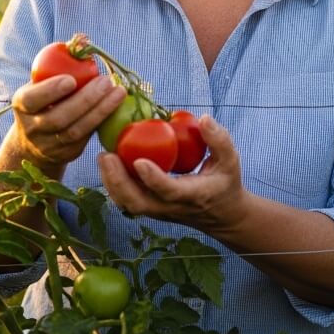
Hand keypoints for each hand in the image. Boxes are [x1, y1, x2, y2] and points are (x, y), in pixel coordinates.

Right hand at [4, 74, 123, 172]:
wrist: (34, 140)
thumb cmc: (44, 98)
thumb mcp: (43, 81)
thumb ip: (59, 62)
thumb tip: (84, 38)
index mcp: (22, 105)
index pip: (32, 100)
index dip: (51, 91)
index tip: (71, 79)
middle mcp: (32, 128)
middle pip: (59, 118)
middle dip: (85, 100)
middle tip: (107, 81)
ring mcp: (49, 146)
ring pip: (76, 132)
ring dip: (100, 111)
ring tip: (119, 92)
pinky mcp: (67, 155)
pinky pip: (86, 140)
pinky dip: (102, 122)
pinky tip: (116, 107)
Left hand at [98, 114, 249, 233]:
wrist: (222, 216)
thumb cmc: (226, 183)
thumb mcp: (231, 160)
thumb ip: (219, 140)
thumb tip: (203, 118)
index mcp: (192, 195)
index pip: (169, 191)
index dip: (153, 178)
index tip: (138, 161)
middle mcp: (171, 207)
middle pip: (138, 203)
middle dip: (118, 181)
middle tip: (106, 155)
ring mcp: (158, 212)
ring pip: (128, 204)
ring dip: (111, 183)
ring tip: (103, 157)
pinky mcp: (151, 209)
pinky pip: (127, 201)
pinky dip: (114, 185)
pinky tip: (108, 164)